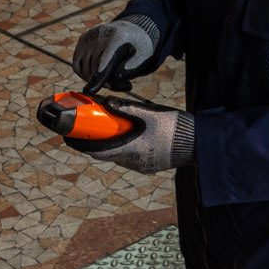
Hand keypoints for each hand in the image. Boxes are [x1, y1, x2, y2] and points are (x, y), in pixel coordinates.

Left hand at [62, 102, 192, 175]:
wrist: (201, 143)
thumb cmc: (176, 127)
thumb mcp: (151, 113)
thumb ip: (128, 108)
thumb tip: (107, 102)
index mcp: (132, 150)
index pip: (98, 151)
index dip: (81, 145)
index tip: (68, 137)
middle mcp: (134, 162)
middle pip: (106, 154)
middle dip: (94, 143)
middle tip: (85, 130)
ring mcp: (143, 166)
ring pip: (118, 156)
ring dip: (109, 145)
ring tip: (104, 131)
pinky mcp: (152, 165)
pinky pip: (131, 158)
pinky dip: (123, 147)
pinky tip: (126, 136)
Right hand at [73, 15, 159, 89]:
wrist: (131, 30)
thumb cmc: (138, 48)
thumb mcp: (142, 58)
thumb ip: (129, 70)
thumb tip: (110, 81)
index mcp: (118, 37)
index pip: (104, 61)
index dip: (97, 78)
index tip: (89, 92)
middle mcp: (100, 33)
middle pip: (95, 69)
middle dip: (107, 82)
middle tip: (124, 85)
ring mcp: (89, 36)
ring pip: (85, 70)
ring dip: (96, 80)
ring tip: (113, 75)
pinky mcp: (82, 40)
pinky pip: (77, 66)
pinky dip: (85, 75)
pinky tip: (98, 74)